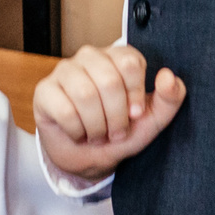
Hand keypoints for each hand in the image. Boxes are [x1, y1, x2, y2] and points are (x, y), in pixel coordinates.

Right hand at [33, 45, 186, 181]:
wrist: (89, 157)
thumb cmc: (120, 132)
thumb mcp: (152, 120)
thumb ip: (170, 98)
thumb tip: (168, 76)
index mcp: (118, 57)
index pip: (130, 63)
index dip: (135, 96)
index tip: (135, 115)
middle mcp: (90, 57)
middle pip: (108, 81)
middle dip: (116, 117)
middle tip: (116, 132)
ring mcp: (64, 71)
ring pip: (85, 95)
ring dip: (96, 126)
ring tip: (98, 134)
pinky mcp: (45, 90)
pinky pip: (64, 110)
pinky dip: (77, 131)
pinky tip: (79, 133)